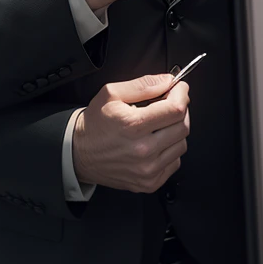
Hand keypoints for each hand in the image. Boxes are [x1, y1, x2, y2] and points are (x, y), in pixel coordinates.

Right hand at [72, 73, 189, 191]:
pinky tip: (155, 142)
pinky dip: (170, 149)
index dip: (182, 94)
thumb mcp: (111, 93)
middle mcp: (142, 150)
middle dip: (180, 109)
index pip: (175, 109)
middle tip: (168, 103)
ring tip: (159, 124)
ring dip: (175, 130)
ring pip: (182, 144)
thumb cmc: (95, 123)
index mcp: (133, 125)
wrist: (79, 153)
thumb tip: (167, 81)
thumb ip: (143, 85)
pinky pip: (175, 162)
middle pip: (183, 126)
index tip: (179, 88)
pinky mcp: (150, 183)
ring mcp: (147, 170)